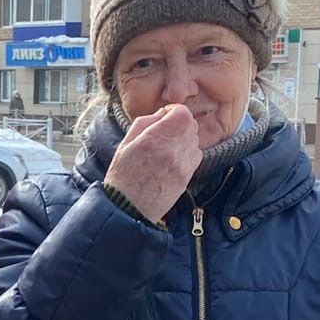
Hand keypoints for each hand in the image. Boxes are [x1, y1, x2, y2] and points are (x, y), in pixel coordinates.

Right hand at [102, 105, 200, 220]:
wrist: (128, 208)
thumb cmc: (123, 176)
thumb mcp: (126, 143)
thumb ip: (146, 123)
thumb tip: (163, 114)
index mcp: (154, 139)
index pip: (182, 114)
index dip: (174, 111)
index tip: (166, 116)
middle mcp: (172, 151)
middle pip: (192, 125)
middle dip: (180, 124)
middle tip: (166, 132)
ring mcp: (182, 165)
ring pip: (195, 139)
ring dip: (185, 138)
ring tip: (168, 147)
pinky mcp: (187, 177)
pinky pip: (197, 155)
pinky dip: (188, 152)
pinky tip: (174, 158)